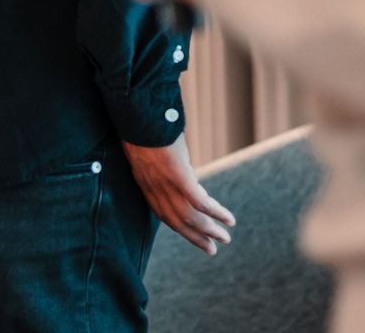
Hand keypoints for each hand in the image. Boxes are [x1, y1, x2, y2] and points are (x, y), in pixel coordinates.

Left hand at [121, 135, 234, 254]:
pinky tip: (228, 219)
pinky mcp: (178, 176)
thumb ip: (162, 166)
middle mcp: (154, 190)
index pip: (164, 215)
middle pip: (178, 221)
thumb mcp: (149, 152)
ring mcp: (166, 184)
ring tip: (226, 239)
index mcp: (145, 185)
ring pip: (191, 217)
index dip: (180, 229)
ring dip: (210, 230)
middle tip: (212, 250)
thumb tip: (182, 170)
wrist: (136, 114)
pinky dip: (216, 213)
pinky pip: (200, 201)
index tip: (194, 238)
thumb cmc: (143, 127)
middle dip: (196, 238)